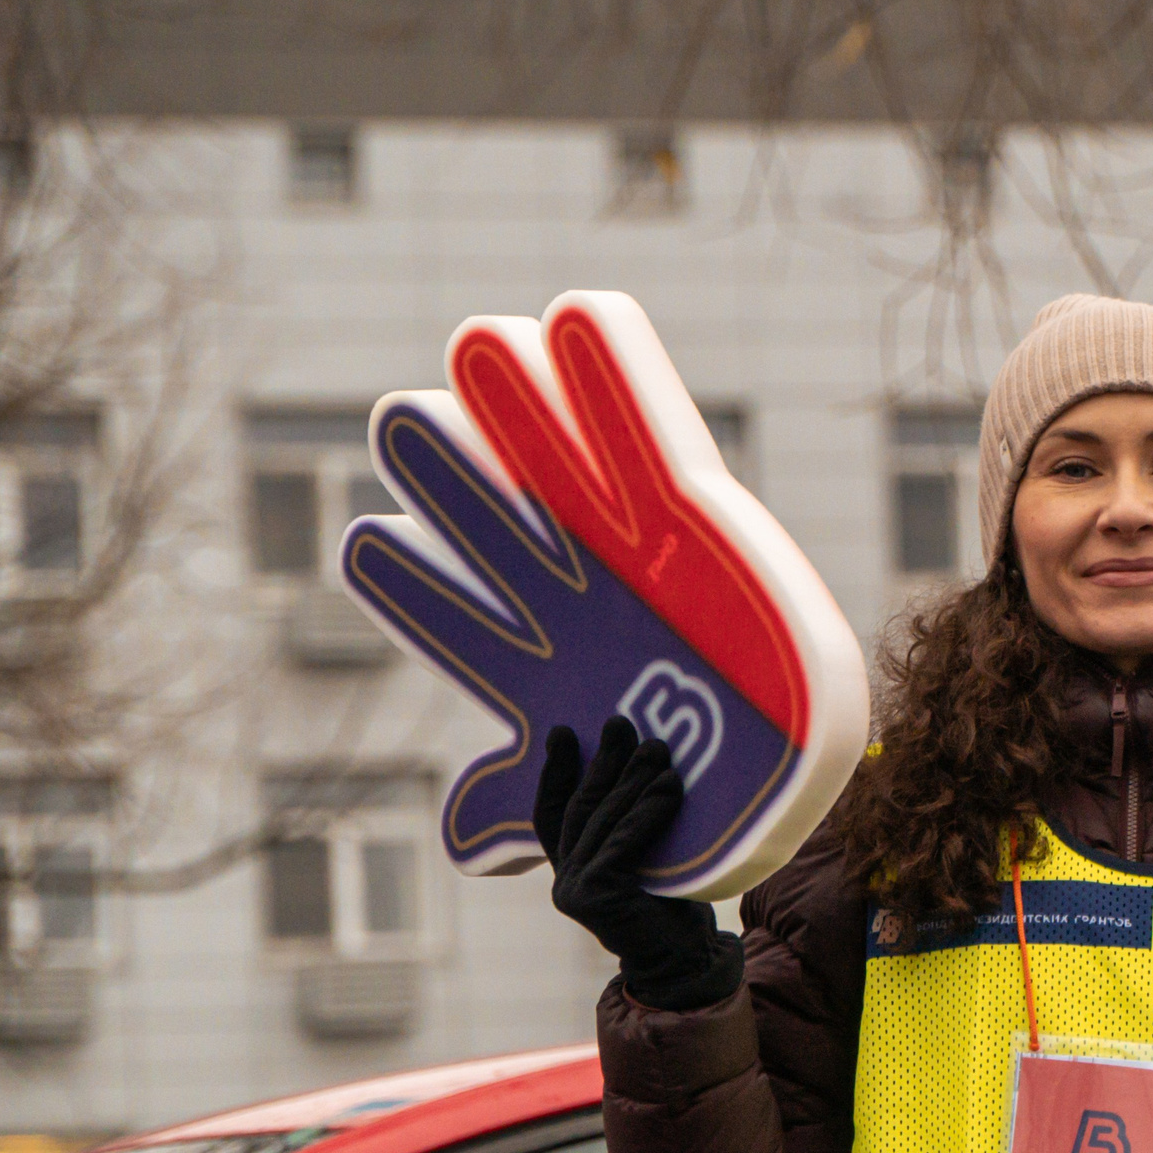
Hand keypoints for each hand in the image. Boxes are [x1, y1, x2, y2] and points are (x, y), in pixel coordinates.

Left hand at [338, 291, 866, 901]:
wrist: (779, 798)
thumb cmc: (686, 812)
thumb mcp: (580, 819)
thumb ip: (510, 810)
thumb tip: (465, 838)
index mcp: (529, 666)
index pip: (442, 609)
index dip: (405, 577)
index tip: (373, 547)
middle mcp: (568, 596)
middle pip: (486, 514)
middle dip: (446, 470)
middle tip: (409, 427)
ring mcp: (625, 552)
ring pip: (551, 461)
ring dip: (512, 403)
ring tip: (479, 345)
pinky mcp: (689, 517)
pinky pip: (645, 437)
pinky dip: (611, 377)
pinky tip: (575, 314)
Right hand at [534, 716, 742, 1010]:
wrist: (690, 962)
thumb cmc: (677, 907)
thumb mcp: (651, 859)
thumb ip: (633, 827)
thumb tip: (648, 760)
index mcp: (572, 872)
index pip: (553, 814)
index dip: (555, 772)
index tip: (563, 732)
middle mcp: (566, 882)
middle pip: (582, 808)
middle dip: (602, 762)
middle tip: (620, 723)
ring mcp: (576, 891)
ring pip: (605, 821)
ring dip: (633, 779)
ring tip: (656, 746)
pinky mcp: (596, 896)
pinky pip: (626, 840)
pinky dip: (650, 810)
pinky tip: (670, 784)